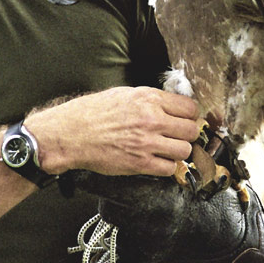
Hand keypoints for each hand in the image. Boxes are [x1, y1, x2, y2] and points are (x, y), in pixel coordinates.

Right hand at [23, 86, 200, 176]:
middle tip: (178, 136)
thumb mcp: (124, 94)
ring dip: (178, 151)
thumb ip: (150, 99)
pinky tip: (157, 161)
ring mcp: (147, 143)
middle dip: (186, 134)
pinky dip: (166, 167)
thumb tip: (170, 105)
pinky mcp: (140, 164)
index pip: (190, 108)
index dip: (190, 115)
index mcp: (149, 99)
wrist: (72, 134)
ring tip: (167, 150)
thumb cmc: (92, 113)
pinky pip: (169, 168)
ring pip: (184, 150)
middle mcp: (152, 120)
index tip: (185, 120)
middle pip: (191, 130)